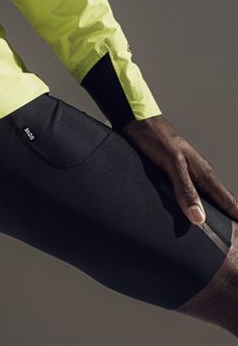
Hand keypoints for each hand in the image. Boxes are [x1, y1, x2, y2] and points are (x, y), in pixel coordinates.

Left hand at [120, 114, 237, 226]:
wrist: (136, 121)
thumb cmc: (155, 137)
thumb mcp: (172, 163)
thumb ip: (185, 189)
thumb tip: (199, 218)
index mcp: (204, 173)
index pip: (228, 202)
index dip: (237, 218)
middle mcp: (198, 175)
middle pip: (218, 204)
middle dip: (225, 222)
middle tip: (228, 243)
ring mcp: (186, 175)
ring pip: (202, 200)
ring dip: (206, 215)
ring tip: (209, 235)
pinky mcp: (172, 174)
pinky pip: (186, 195)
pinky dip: (189, 207)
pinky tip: (184, 216)